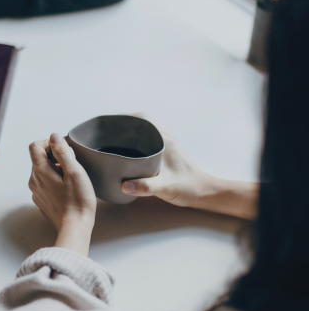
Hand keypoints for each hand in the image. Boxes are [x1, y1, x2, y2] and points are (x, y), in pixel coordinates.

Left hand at [28, 133, 96, 254]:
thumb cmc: (78, 200)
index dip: (49, 142)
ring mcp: (37, 192)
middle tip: (71, 164)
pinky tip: (67, 189)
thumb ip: (63, 151)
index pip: (35, 146)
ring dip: (55, 168)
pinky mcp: (42, 200)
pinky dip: (54, 180)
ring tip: (70, 178)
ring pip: (42, 171)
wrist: (75, 227)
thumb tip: (54, 137)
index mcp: (40, 171)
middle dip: (54, 156)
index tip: (62, 148)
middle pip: (38, 158)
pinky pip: (44, 183)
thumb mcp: (74, 171)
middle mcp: (34, 181)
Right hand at [120, 113, 257, 219]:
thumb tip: (123, 185)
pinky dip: (134, 145)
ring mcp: (164, 147)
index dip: (126, 117)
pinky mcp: (164, 156)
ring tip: (111, 143)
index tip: (111, 122)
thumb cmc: (188, 188)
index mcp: (164, 141)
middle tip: (106, 134)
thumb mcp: (166, 187)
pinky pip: (145, 144)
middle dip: (123, 126)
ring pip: (143, 134)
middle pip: (141, 124)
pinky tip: (124, 156)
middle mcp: (164, 140)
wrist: (204, 193)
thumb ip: (146, 186)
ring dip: (128, 135)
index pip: (144, 119)